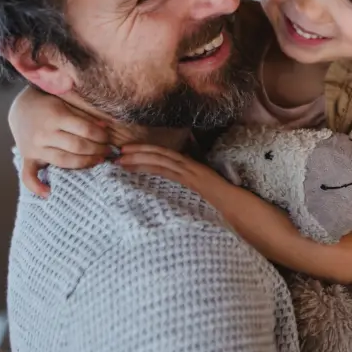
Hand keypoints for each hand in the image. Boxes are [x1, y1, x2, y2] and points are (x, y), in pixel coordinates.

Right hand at [8, 86, 109, 196]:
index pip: (84, 130)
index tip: (108, 139)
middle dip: (96, 150)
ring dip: (83, 164)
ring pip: (62, 161)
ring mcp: (34, 148)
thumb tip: (105, 128)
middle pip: (76, 147)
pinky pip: (28, 176)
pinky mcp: (26, 158)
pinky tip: (49, 193)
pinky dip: (37, 186)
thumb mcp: (66, 103)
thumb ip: (84, 116)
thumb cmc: (49, 104)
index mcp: (55, 116)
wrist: (21, 108)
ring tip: (97, 162)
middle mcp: (44, 133)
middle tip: (107, 151)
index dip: (100, 136)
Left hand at [117, 144, 233, 201]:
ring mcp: (188, 169)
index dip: (144, 150)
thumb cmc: (220, 195)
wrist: (234, 200)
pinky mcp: (190, 177)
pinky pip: (166, 169)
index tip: (127, 151)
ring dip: (139, 157)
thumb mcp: (201, 185)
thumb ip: (188, 179)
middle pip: (158, 153)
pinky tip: (136, 167)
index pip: (162, 154)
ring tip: (121, 159)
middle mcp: (187, 164)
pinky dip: (150, 166)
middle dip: (137, 151)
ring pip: (160, 159)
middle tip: (117, 152)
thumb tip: (176, 178)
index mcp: (189, 164)